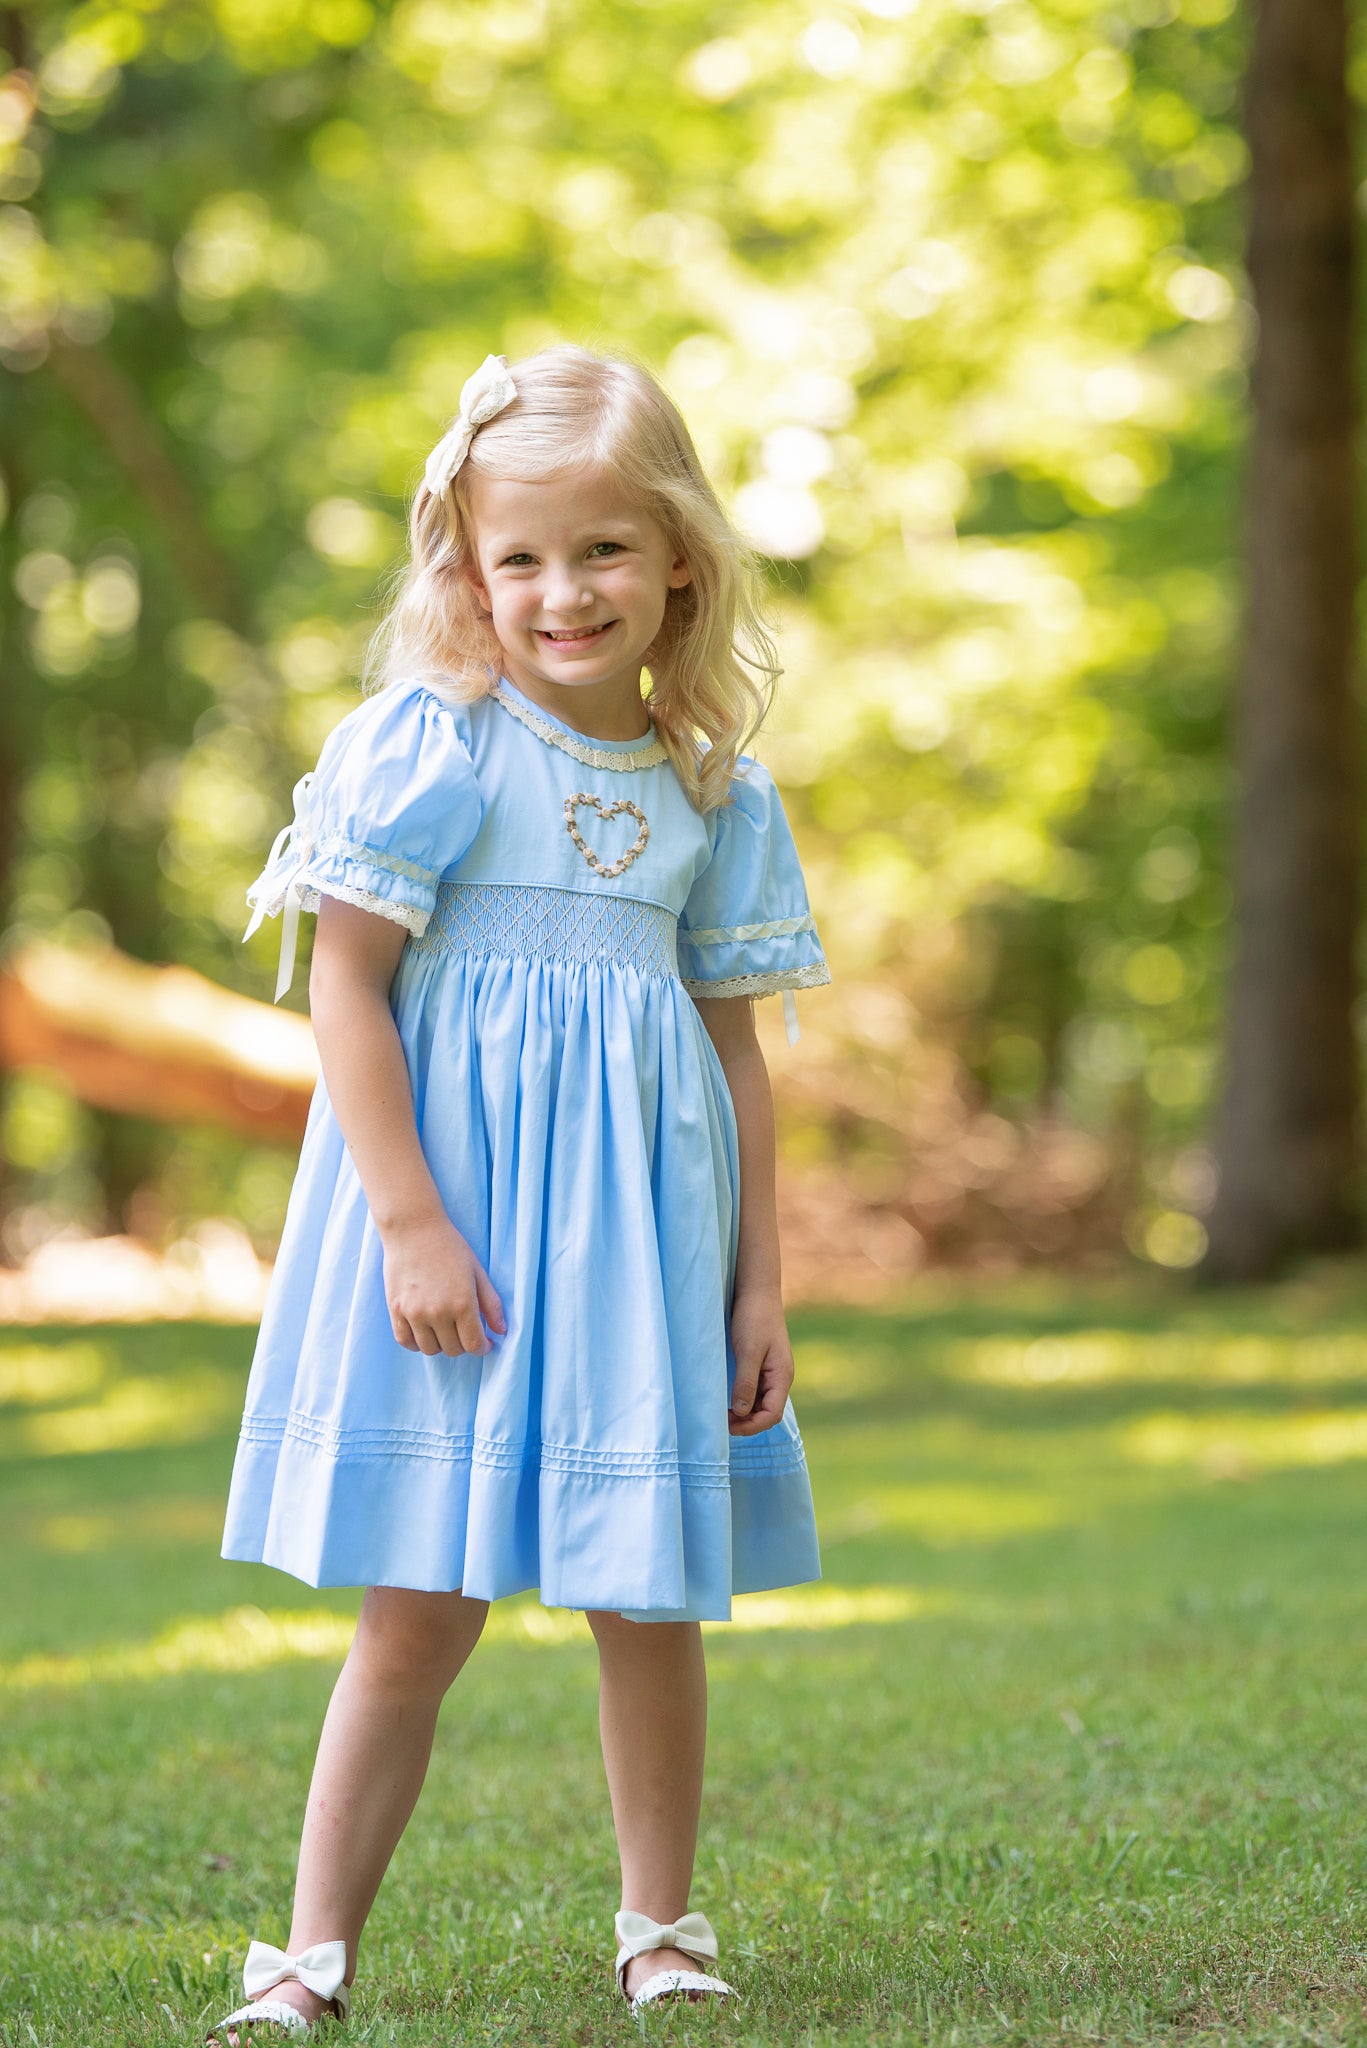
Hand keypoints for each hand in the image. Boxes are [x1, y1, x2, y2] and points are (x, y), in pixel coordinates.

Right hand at [382, 1212, 505, 1357]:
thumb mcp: (477, 1272)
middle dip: (463, 1344)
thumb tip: (501, 1331)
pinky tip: (425, 1332)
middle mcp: (438, 1313)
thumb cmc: (450, 1247)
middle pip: (453, 1349)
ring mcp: (414, 1313)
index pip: (474, 1344)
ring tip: (445, 1330)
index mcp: (462, 1303)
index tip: (484, 1342)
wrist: (413, 1229)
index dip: (482, 1347)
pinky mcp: (396, 1310)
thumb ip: (492, 1304)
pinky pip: (405, 1341)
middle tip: (464, 1330)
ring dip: (441, 1344)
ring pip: (430, 1349)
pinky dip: (416, 1343)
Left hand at [728, 1283, 793, 1435]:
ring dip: (743, 1412)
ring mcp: (770, 1372)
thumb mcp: (749, 1351)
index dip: (751, 1426)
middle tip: (720, 1421)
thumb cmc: (754, 1318)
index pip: (772, 1414)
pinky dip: (741, 1398)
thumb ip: (746, 1382)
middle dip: (746, 1422)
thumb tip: (742, 1413)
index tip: (728, 1425)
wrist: (756, 1290)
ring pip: (759, 1403)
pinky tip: (725, 1397)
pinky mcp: (760, 1364)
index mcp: (782, 1376)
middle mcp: (779, 1378)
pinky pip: (753, 1390)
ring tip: (721, 1412)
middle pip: (766, 1412)